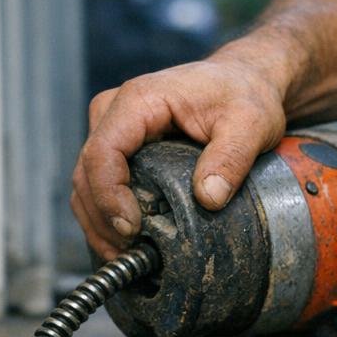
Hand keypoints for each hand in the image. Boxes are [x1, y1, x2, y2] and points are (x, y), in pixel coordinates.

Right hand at [72, 54, 288, 259]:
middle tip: (129, 255)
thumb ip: (232, 157)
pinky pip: (98, 185)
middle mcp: (113, 113)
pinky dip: (105, 217)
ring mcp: (110, 130)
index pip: (102, 153)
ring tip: (125, 257)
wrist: (241, 80)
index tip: (132, 230)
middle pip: (86, 174)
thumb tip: (209, 198)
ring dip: (99, 224)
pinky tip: (125, 243)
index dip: (109, 197)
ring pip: (85, 184)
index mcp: (138, 100)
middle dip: (102, 220)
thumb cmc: (242, 94)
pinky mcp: (117, 148)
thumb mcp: (250, 123)